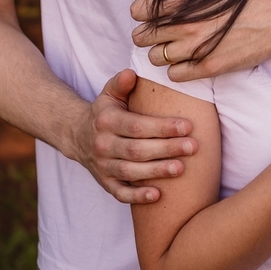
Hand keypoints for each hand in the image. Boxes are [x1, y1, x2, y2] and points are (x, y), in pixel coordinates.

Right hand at [72, 70, 198, 203]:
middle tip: (193, 147)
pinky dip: (137, 196)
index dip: (162, 127)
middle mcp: (102, 144)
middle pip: (136, 150)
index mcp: (106, 121)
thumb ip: (121, 83)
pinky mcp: (104, 183)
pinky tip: (157, 195)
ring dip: (156, 171)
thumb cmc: (104, 112)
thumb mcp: (109, 94)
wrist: (77, 135)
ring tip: (181, 168)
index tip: (188, 126)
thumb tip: (131, 73)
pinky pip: (120, 193)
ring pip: (130, 172)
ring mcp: (102, 166)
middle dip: (166, 149)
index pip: (136, 125)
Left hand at [131, 0, 270, 81]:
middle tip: (162, 33)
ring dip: (162, 53)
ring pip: (156, 58)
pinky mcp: (210, 67)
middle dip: (148, 35)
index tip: (152, 15)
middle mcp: (185, 23)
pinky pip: (175, 75)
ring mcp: (197, 47)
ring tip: (177, 47)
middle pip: (142, 36)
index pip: (139, 10)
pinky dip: (177, 69)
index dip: (142, 13)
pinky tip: (189, 60)